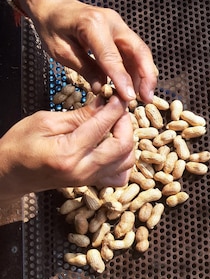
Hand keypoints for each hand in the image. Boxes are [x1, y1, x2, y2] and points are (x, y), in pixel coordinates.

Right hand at [0, 95, 135, 203]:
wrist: (7, 174)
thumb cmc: (19, 146)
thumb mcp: (44, 122)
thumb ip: (78, 115)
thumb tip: (105, 103)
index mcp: (68, 152)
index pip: (102, 126)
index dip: (116, 108)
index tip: (119, 96)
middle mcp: (83, 169)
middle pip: (123, 146)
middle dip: (126, 123)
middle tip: (119, 109)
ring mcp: (89, 179)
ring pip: (126, 161)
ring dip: (128, 140)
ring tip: (117, 125)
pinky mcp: (91, 183)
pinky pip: (120, 176)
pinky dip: (124, 160)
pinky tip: (116, 147)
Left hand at [16, 0, 157, 102]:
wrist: (53, 4)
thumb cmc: (51, 26)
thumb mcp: (60, 50)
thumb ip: (84, 68)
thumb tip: (102, 88)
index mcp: (93, 24)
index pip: (112, 56)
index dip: (122, 78)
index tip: (129, 98)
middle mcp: (113, 22)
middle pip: (138, 50)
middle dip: (146, 76)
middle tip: (147, 98)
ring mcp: (120, 26)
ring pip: (140, 52)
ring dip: (144, 75)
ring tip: (143, 96)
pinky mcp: (122, 31)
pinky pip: (134, 52)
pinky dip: (137, 69)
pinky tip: (135, 85)